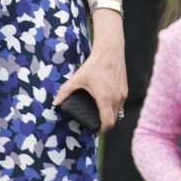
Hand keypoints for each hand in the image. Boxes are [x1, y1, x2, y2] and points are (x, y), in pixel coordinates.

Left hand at [53, 10, 126, 130]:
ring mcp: (122, 94)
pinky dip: (114, 106)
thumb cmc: (95, 65)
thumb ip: (65, 91)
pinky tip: (106, 101)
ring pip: (118, 111)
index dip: (101, 130)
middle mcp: (117, 98)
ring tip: (99, 112)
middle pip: (113, 119)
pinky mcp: (125, 89)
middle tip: (94, 122)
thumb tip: (54, 103)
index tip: (94, 130)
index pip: (108, 123)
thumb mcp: (78, 78)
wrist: (110, 51)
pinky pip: (120, 103)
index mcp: (105, 98)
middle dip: (104, 123)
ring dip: (110, 114)